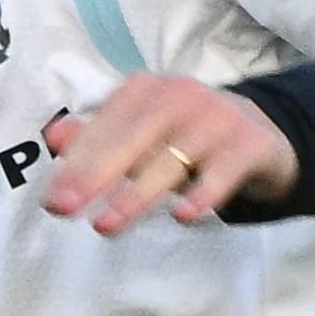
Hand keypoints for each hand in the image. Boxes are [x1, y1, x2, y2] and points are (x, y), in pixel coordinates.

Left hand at [39, 73, 298, 235]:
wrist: (262, 133)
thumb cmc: (186, 137)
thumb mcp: (141, 136)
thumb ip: (98, 139)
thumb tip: (53, 136)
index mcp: (145, 90)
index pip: (104, 125)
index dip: (76, 162)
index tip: (53, 198)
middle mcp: (179, 95)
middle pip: (132, 138)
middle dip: (95, 174)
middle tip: (64, 209)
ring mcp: (217, 117)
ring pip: (172, 157)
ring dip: (137, 193)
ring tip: (106, 225)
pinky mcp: (249, 142)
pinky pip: (224, 169)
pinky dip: (204, 192)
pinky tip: (184, 216)